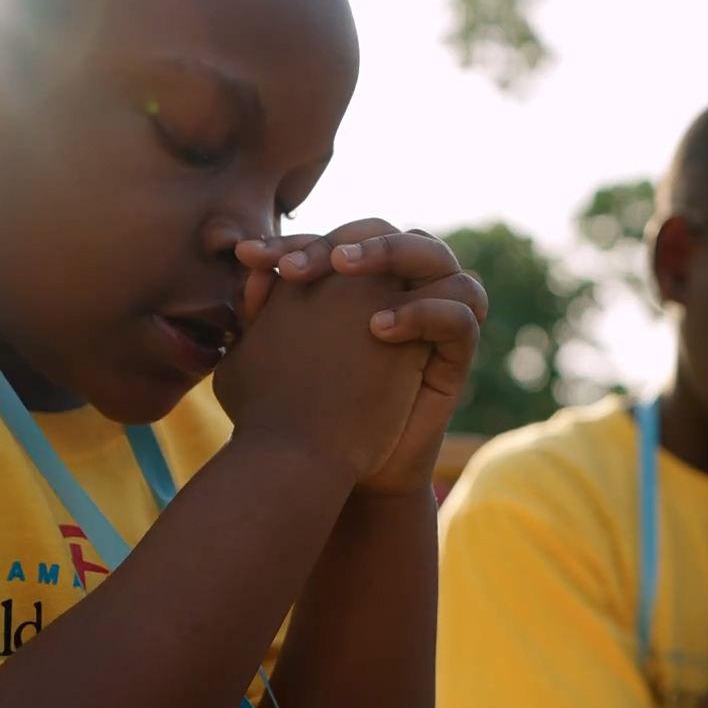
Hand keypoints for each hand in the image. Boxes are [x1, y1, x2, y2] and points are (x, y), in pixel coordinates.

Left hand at [237, 222, 487, 494]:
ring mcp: (430, 316)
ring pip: (434, 254)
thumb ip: (258, 313)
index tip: (247, 255)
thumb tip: (248, 267)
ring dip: (392, 252)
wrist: (336, 475)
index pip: (332, 239)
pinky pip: (460, 315)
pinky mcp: (455, 354)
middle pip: (385, 232)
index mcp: (353, 283)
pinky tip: (378, 328)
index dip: (293, 241)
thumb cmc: (301, 412)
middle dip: (341, 241)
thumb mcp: (266, 358)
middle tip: (298, 267)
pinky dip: (423, 312)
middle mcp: (396, 289)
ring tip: (345, 270)